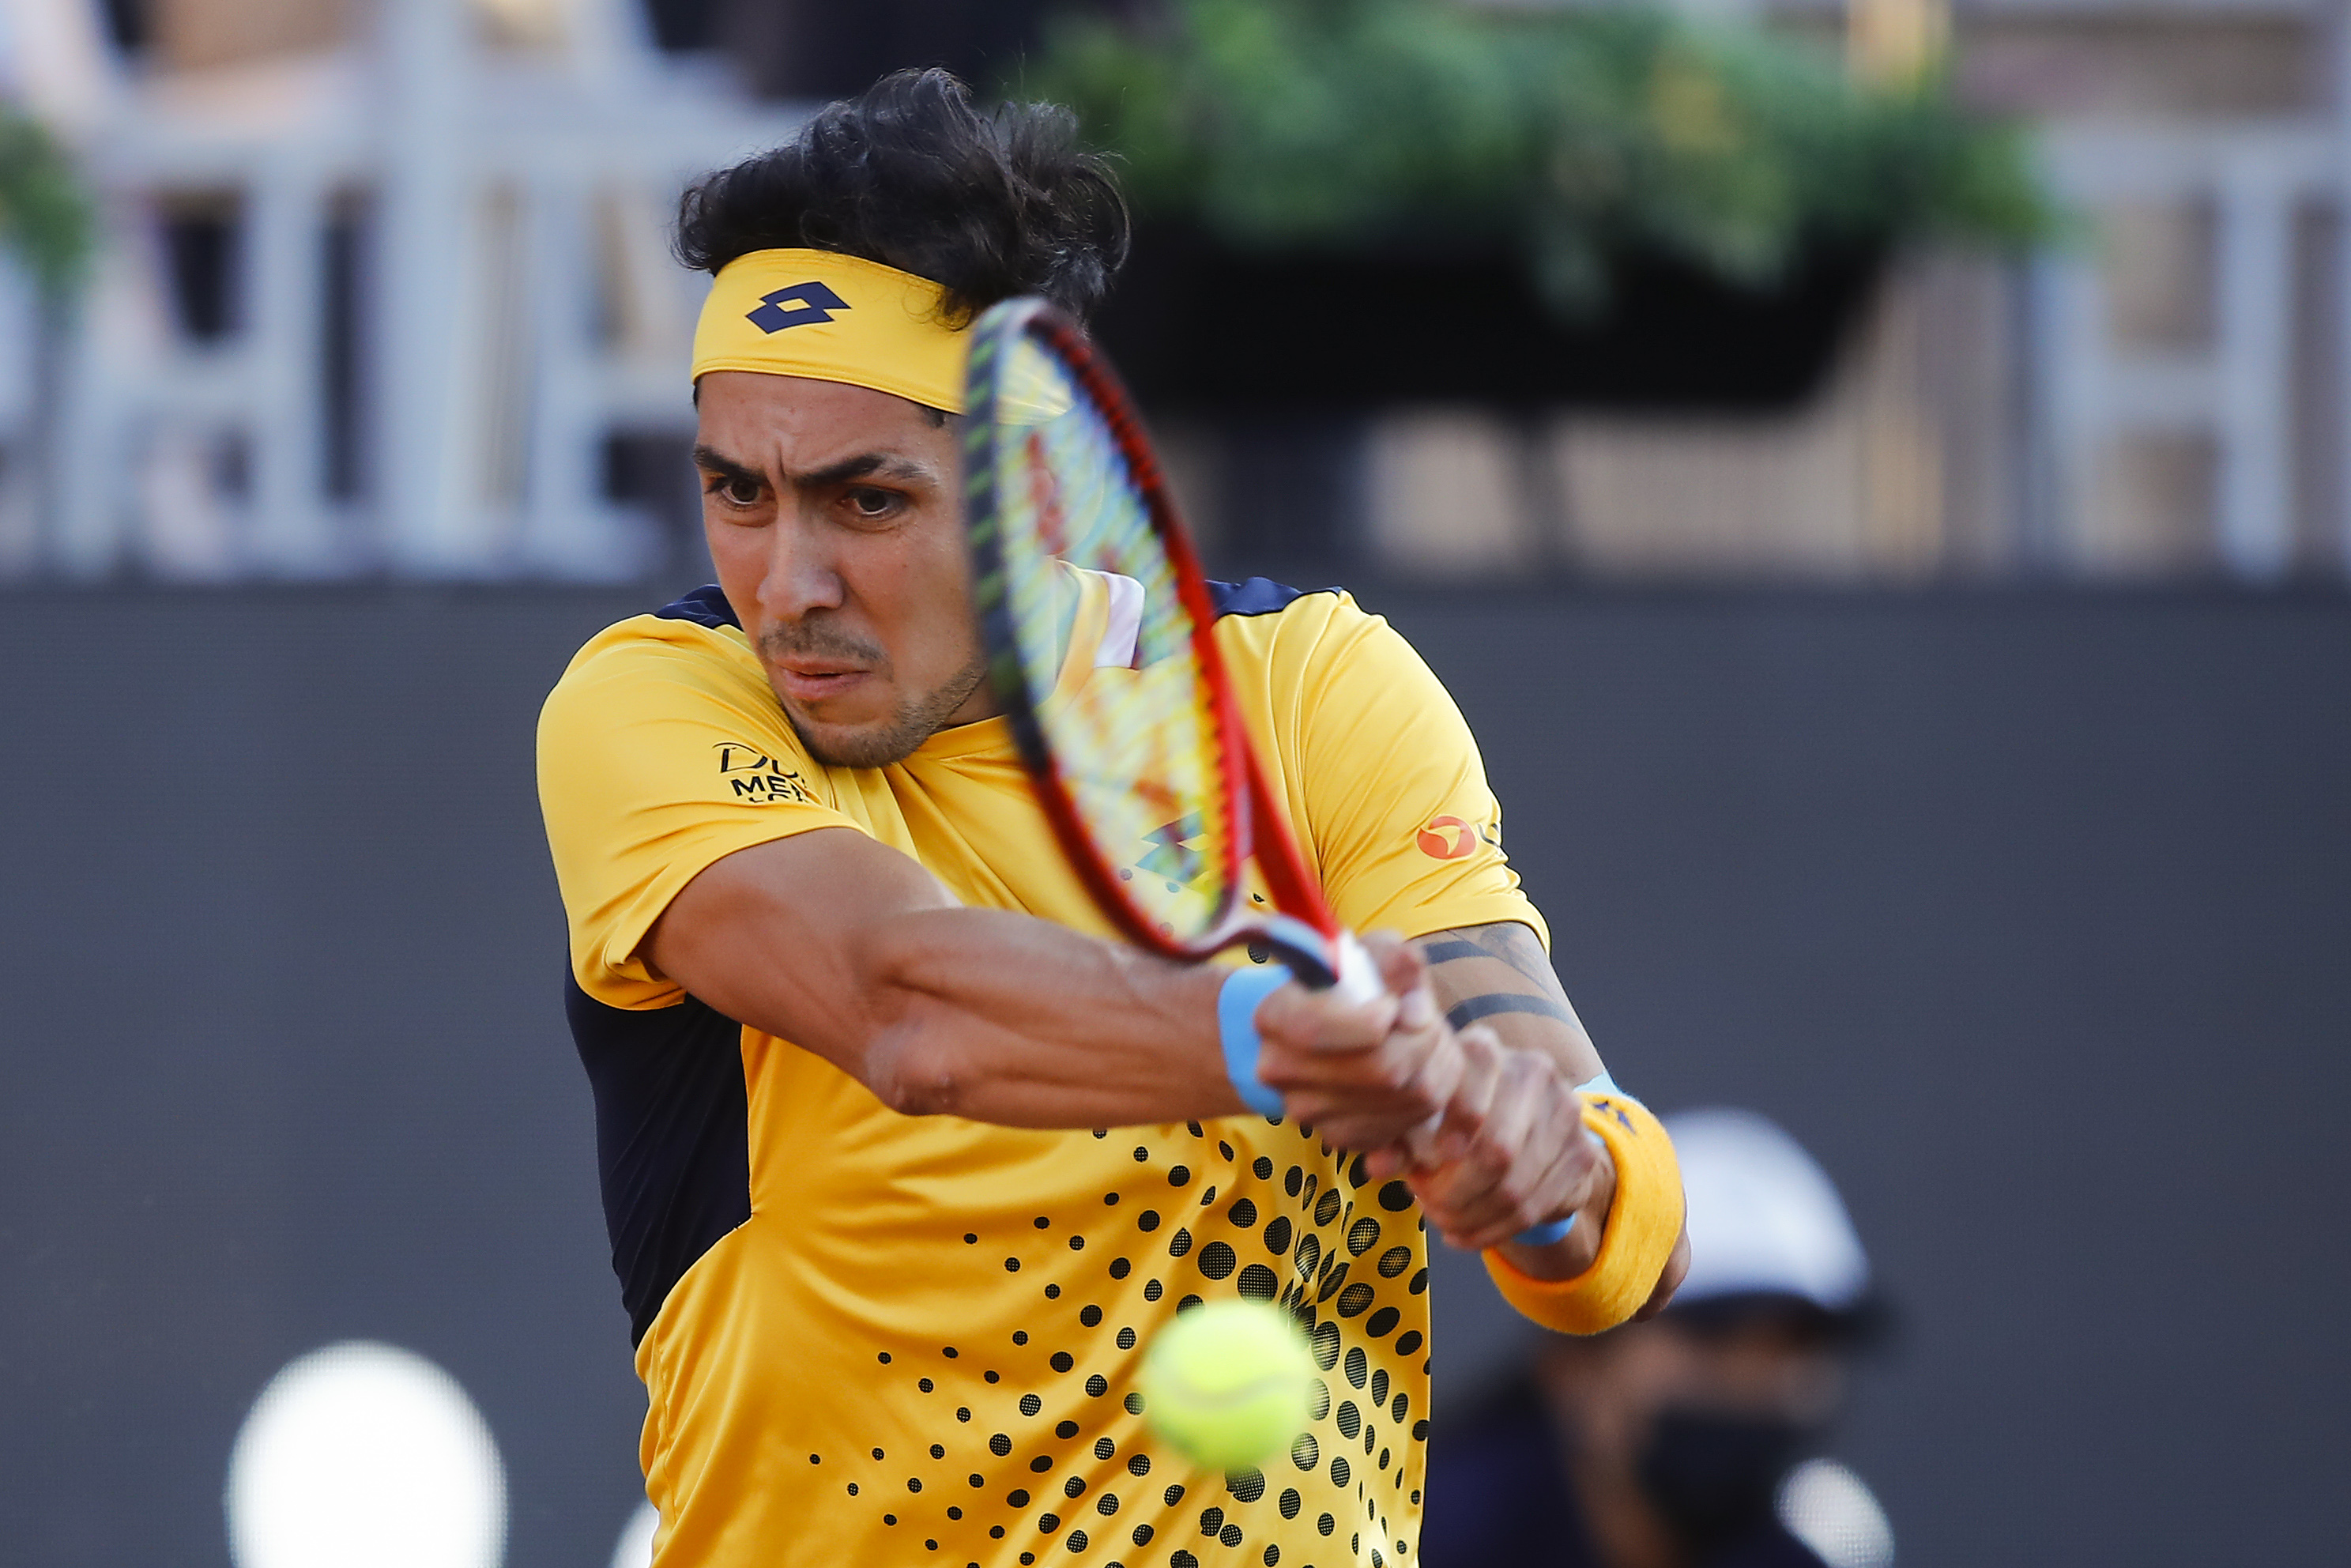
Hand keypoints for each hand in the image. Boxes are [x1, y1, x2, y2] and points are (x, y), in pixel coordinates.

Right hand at [1253, 932, 1464, 1151]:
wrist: (1321, 1026)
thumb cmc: (1345, 982)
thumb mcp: (1366, 952)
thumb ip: (1394, 962)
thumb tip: (1417, 1012)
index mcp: (1275, 1015)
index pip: (1320, 1029)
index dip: (1375, 1018)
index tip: (1392, 1005)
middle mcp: (1280, 1069)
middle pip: (1385, 1070)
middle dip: (1427, 1040)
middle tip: (1429, 1021)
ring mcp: (1308, 1111)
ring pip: (1411, 1099)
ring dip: (1439, 1066)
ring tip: (1429, 1041)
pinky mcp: (1340, 1137)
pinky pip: (1410, 1123)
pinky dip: (1430, 1097)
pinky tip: (1419, 1071)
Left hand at [1387, 1027, 1612, 1257]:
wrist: (1522, 1128)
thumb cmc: (1452, 1121)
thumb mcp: (1420, 1123)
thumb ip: (1397, 1141)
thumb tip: (1377, 1167)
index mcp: (1485, 1051)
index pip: (1467, 1099)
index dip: (1444, 1141)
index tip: (1422, 1173)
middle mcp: (1533, 1070)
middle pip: (1496, 1151)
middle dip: (1456, 1193)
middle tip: (1430, 1209)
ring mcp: (1566, 1110)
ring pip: (1516, 1186)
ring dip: (1473, 1217)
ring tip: (1445, 1224)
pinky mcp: (1583, 1151)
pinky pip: (1536, 1207)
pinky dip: (1496, 1230)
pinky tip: (1468, 1235)